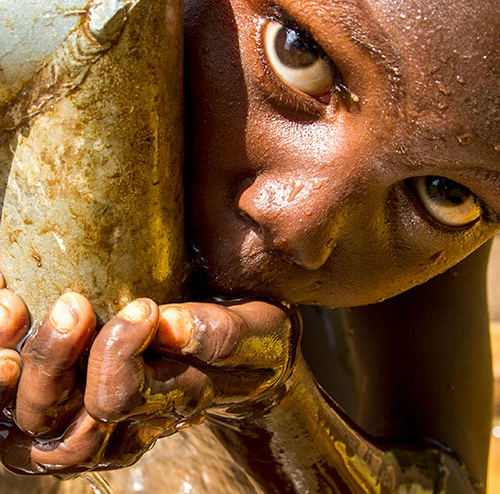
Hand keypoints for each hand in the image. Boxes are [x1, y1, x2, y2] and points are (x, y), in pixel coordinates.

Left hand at [0, 295, 298, 473]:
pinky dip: (1, 374)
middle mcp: (130, 424)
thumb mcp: (257, 330)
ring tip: (14, 310)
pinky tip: (9, 318)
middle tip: (73, 304)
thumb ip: (219, 333)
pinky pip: (17, 417)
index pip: (128, 400)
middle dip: (56, 360)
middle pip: (66, 425)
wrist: (243, 357)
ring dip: (13, 375)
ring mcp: (97, 422)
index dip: (119, 353)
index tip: (142, 306)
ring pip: (33, 430)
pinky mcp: (73, 407)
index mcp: (175, 402)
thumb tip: (168, 325)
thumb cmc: (252, 339)